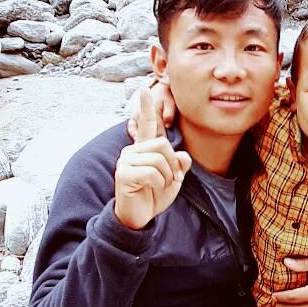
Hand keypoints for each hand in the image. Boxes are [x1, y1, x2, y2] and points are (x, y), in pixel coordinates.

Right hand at [115, 86, 191, 229]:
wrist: (139, 217)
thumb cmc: (153, 195)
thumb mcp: (173, 179)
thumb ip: (180, 165)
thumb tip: (183, 156)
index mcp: (144, 149)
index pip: (147, 125)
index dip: (148, 108)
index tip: (145, 90)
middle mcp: (132, 151)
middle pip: (163, 145)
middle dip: (172, 165)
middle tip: (169, 179)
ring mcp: (126, 161)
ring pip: (159, 159)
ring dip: (166, 177)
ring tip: (159, 186)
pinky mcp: (124, 173)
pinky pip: (152, 173)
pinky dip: (159, 184)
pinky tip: (151, 189)